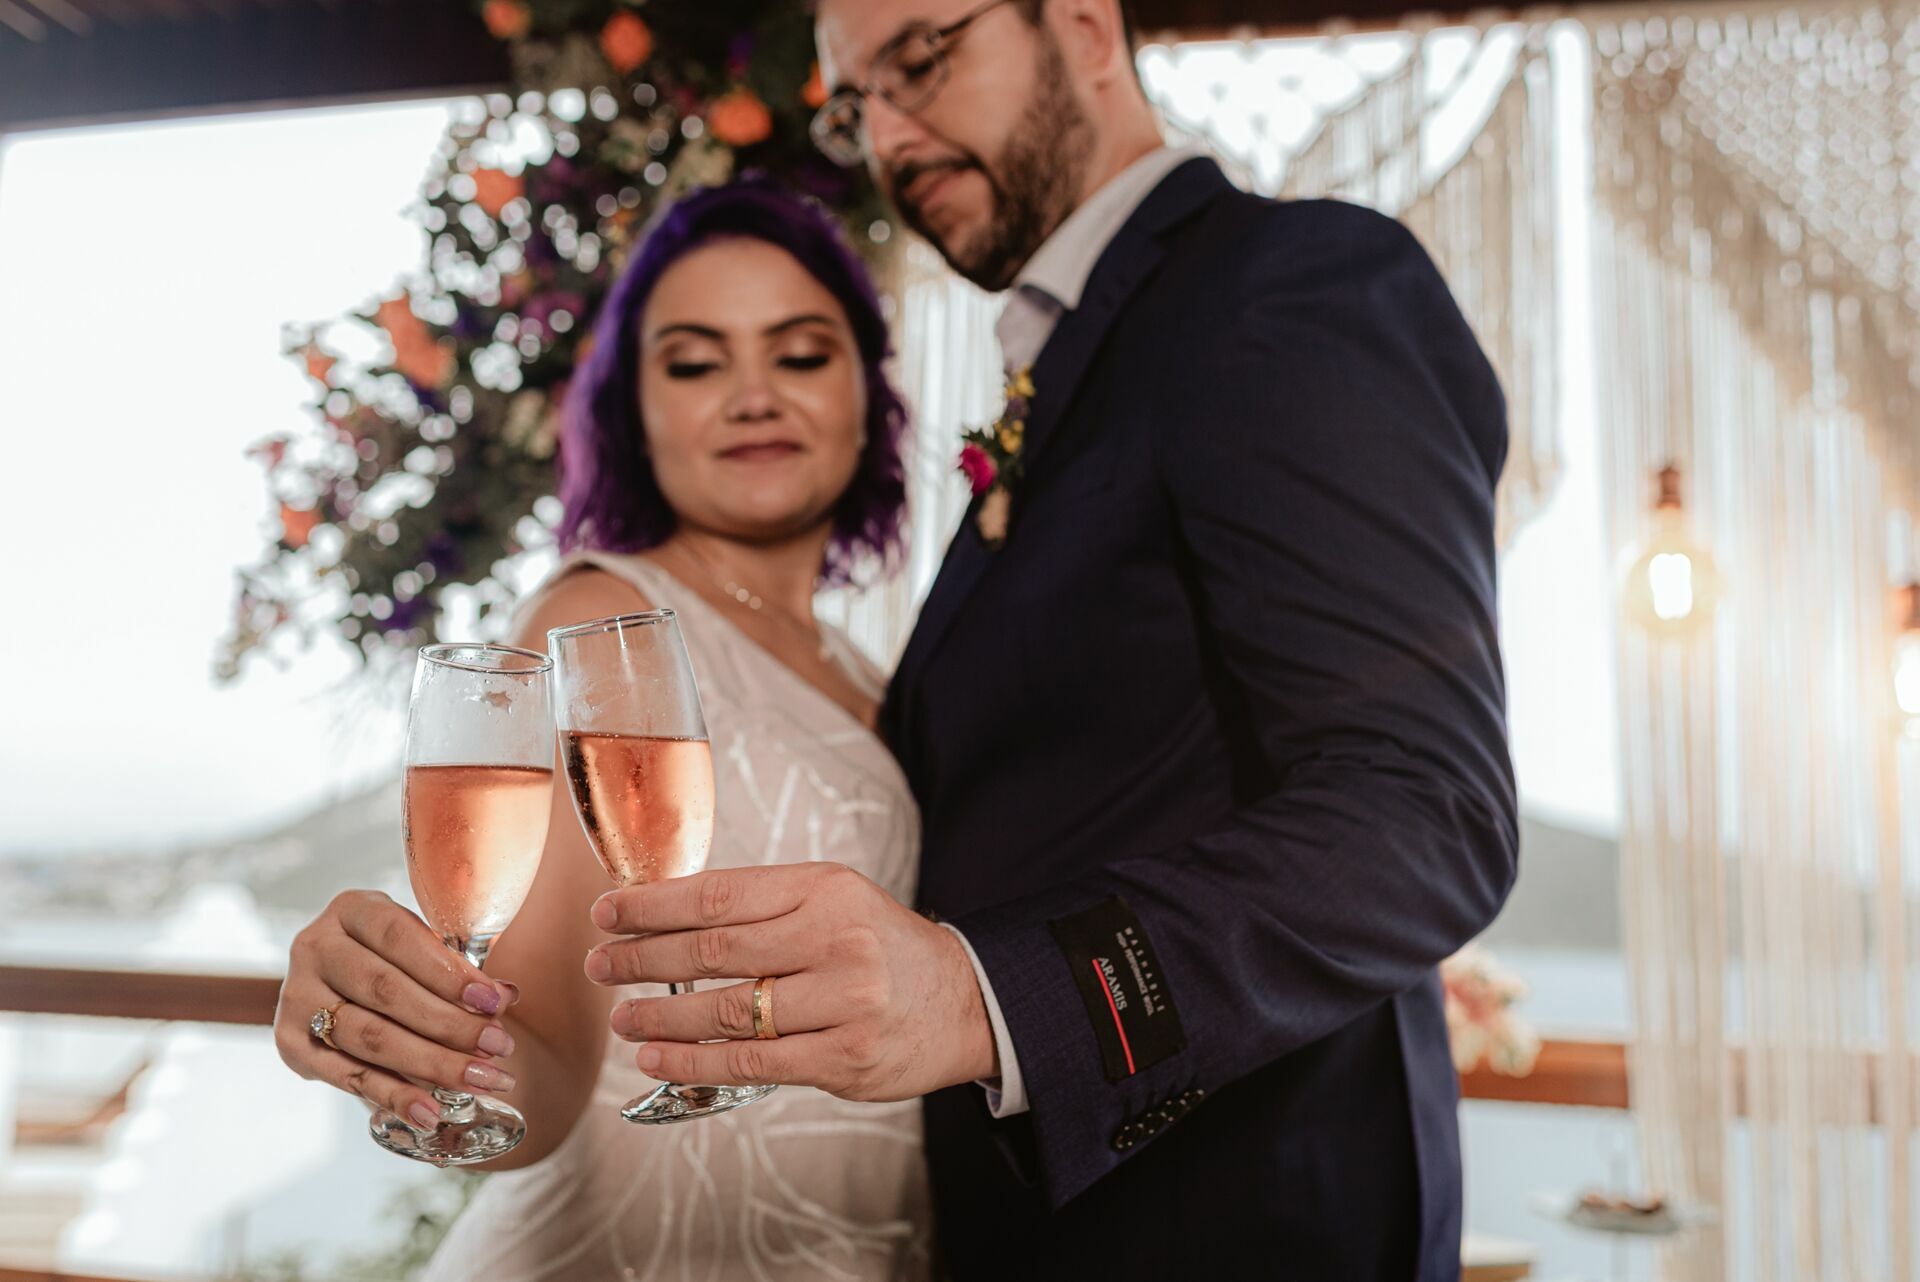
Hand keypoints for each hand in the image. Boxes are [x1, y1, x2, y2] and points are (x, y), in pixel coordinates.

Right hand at [274, 890, 521, 1128]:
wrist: (328, 982)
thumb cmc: (390, 958)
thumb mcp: (418, 946)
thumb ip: (456, 970)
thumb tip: (505, 996)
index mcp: (352, 910)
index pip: (401, 939)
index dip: (449, 972)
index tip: (494, 1003)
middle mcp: (315, 947)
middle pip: (387, 992)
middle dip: (450, 1024)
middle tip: (498, 1048)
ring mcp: (296, 996)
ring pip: (369, 1036)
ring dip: (431, 1064)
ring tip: (479, 1080)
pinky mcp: (290, 1043)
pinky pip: (347, 1076)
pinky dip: (393, 1096)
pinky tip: (429, 1112)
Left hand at [585, 864, 996, 1100]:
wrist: (965, 1001)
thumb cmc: (882, 947)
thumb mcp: (835, 901)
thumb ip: (765, 906)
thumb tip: (666, 916)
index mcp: (826, 889)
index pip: (720, 894)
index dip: (653, 905)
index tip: (608, 912)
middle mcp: (836, 940)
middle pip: (713, 950)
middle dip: (642, 957)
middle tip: (600, 964)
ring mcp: (843, 1002)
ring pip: (726, 1011)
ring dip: (659, 1017)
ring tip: (622, 1018)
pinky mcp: (844, 1059)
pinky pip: (751, 1062)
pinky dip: (693, 1062)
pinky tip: (658, 1059)